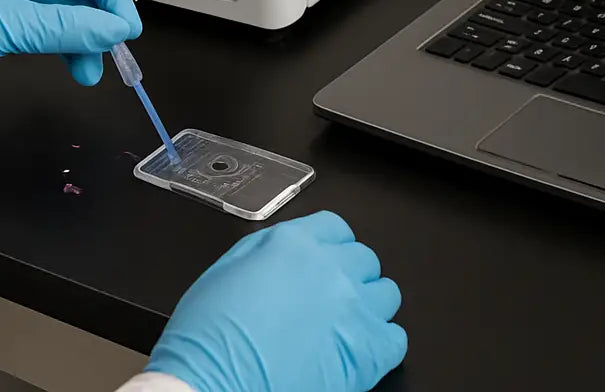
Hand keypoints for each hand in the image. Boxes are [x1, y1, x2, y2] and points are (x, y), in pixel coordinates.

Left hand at [0, 0, 140, 94]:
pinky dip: (60, 43)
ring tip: (91, 69)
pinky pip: (42, 23)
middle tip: (116, 47)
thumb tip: (114, 29)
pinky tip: (71, 63)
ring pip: (60, 7)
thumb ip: (67, 27)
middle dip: (96, 17)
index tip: (126, 24)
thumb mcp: (7, 26)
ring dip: (80, 36)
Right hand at [146, 211, 405, 391]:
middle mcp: (329, 269)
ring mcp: (352, 309)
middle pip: (364, 258)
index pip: (336, 227)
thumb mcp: (227, 268)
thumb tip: (287, 250)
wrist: (211, 386)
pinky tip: (358, 351)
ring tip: (347, 325)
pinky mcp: (367, 352)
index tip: (328, 260)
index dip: (331, 246)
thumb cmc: (208, 339)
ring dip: (369, 305)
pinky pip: (396, 338)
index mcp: (293, 244)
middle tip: (331, 298)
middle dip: (350, 275)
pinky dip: (382, 344)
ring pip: (386, 294)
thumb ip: (266, 250)